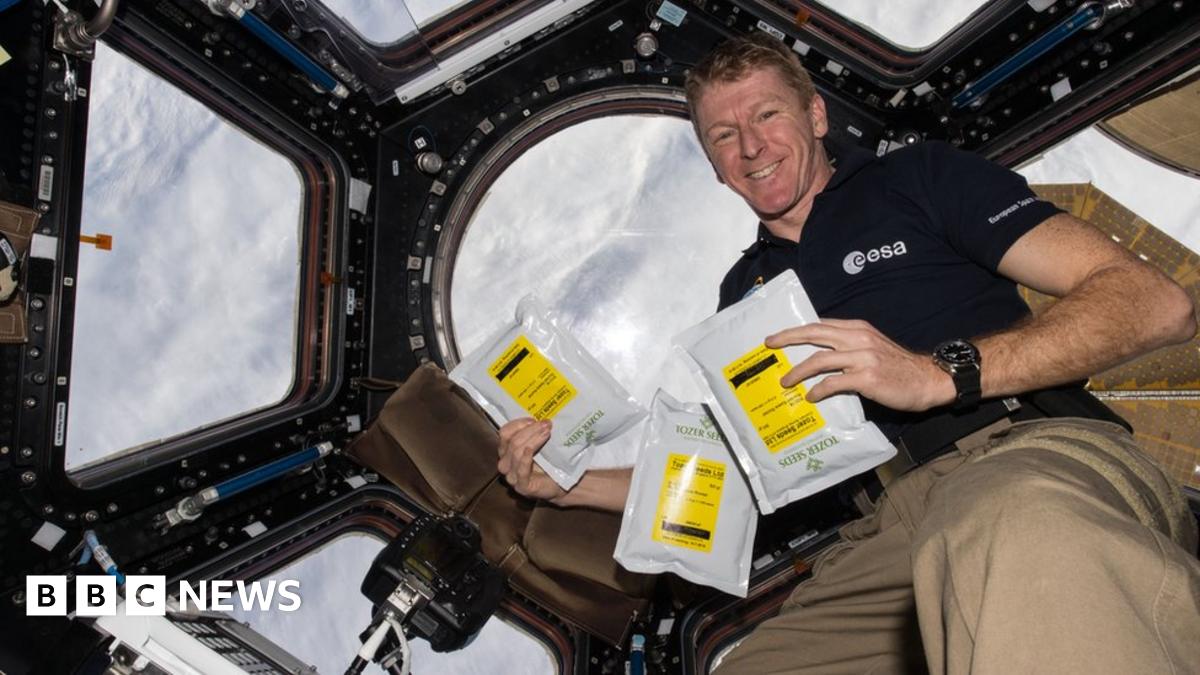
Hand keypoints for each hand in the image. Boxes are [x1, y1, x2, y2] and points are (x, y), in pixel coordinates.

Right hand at [497, 418, 566, 500]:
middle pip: (512, 441)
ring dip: (533, 439)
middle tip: (546, 424)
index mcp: (506, 451)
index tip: (534, 419)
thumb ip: (534, 432)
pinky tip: (531, 449)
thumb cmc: (549, 462)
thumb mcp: (539, 444)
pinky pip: (521, 470)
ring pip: (516, 452)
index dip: (518, 424)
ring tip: (547, 432)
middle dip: (530, 430)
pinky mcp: (522, 487)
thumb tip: (541, 416)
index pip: (504, 433)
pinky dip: (525, 458)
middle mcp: (505, 464)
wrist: (561, 484)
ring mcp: (512, 477)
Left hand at [765, 318, 955, 411]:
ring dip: (798, 371)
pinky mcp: (866, 378)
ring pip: (819, 359)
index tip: (779, 336)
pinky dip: (818, 390)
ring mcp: (862, 357)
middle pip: (814, 333)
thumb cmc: (900, 367)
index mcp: (858, 328)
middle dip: (788, 338)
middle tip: (770, 345)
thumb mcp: (874, 346)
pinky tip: (810, 397)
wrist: (929, 379)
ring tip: (786, 381)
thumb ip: (850, 346)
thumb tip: (823, 356)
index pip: (821, 325)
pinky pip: (833, 383)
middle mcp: (858, 338)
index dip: (797, 330)